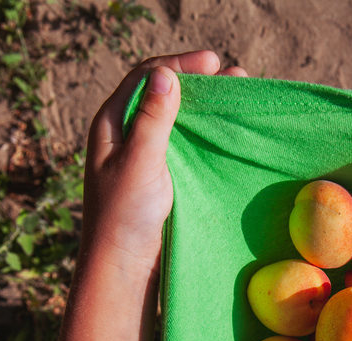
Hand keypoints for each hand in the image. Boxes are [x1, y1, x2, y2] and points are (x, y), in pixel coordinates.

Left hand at [82, 50, 247, 273]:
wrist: (126, 267)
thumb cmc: (125, 215)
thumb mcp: (139, 162)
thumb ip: (151, 120)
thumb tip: (167, 75)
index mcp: (112, 125)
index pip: (146, 79)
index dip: (179, 64)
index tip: (213, 61)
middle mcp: (127, 136)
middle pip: (164, 95)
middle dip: (199, 83)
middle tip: (234, 77)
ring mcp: (146, 157)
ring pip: (178, 121)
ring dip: (206, 108)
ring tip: (239, 99)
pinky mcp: (163, 178)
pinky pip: (186, 146)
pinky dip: (207, 134)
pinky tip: (228, 134)